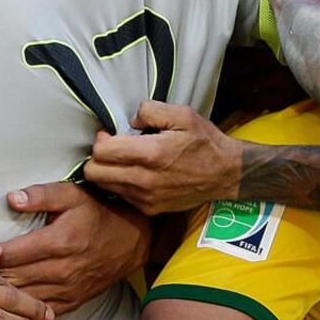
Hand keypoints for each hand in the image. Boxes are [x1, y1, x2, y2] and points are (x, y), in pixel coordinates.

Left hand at [0, 183, 149, 314]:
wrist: (130, 242)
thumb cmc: (96, 214)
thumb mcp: (72, 195)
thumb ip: (41, 195)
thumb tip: (11, 199)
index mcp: (58, 241)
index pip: (11, 254)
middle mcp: (61, 269)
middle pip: (12, 280)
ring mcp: (66, 289)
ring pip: (23, 300)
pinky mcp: (70, 302)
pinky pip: (40, 313)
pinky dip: (19, 315)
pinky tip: (0, 314)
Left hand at [85, 101, 241, 214]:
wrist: (226, 174)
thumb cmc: (205, 142)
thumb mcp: (183, 114)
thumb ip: (151, 111)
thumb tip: (130, 120)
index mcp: (150, 154)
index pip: (101, 152)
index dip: (100, 139)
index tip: (110, 134)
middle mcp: (144, 180)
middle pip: (94, 173)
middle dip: (96, 158)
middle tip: (112, 147)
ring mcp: (145, 198)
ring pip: (104, 186)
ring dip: (106, 172)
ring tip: (123, 160)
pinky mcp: (150, 209)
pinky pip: (120, 196)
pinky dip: (120, 184)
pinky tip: (135, 173)